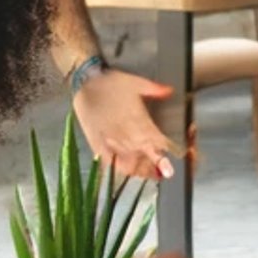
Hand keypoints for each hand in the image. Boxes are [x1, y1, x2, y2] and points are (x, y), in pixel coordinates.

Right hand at [72, 65, 175, 179]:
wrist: (84, 83)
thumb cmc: (110, 83)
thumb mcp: (136, 82)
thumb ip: (154, 89)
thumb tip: (169, 91)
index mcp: (139, 119)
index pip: (157, 140)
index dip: (165, 151)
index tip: (172, 158)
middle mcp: (127, 133)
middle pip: (146, 155)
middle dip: (156, 164)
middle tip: (165, 172)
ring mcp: (112, 141)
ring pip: (130, 163)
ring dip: (141, 169)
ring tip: (149, 174)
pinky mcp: (98, 145)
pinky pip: (111, 163)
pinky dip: (120, 169)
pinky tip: (127, 172)